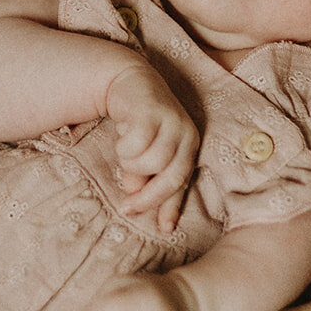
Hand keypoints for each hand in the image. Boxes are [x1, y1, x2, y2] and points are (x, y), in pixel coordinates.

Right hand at [104, 63, 198, 230]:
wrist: (128, 81)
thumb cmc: (139, 122)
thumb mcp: (146, 152)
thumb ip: (146, 176)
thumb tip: (135, 198)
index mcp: (189, 146)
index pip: (183, 182)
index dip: (172, 207)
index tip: (164, 229)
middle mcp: (186, 134)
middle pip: (171, 176)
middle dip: (148, 198)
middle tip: (126, 208)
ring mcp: (172, 121)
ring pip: (152, 162)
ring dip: (132, 166)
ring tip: (124, 156)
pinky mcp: (152, 110)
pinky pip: (136, 144)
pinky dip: (124, 148)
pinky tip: (121, 137)